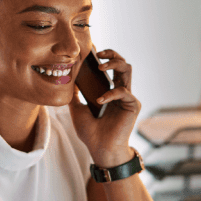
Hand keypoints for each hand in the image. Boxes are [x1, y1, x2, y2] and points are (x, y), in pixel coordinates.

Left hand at [68, 49, 140, 166]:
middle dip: (111, 54)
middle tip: (98, 54)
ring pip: (127, 69)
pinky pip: (124, 91)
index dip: (104, 56)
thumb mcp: (76, 110)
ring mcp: (128, 97)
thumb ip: (74, 95)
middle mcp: (121, 91)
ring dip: (114, 63)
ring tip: (100, 66)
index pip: (110, 67)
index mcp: (110, 91)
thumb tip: (67, 80)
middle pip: (122, 63)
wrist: (100, 150)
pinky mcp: (133, 105)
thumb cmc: (91, 133)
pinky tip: (100, 100)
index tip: (91, 50)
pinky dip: (111, 93)